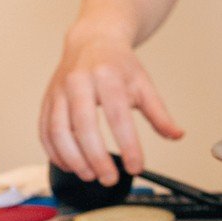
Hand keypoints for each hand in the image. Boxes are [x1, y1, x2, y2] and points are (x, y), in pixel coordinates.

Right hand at [39, 23, 182, 184]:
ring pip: (59, 131)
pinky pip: (44, 131)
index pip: (117, 116)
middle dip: (96, 158)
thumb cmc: (118, 65)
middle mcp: (79, 82)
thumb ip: (159, 113)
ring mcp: (59, 91)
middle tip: (110, 179)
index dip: (127, 145)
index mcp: (108, 77)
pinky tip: (70, 165)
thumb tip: (177, 135)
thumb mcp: (143, 84)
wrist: (92, 41)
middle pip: (84, 125)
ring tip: (90, 175)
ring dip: (73, 159)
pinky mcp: (46, 100)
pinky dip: (55, 153)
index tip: (136, 167)